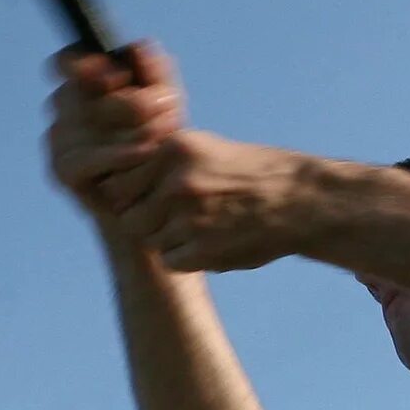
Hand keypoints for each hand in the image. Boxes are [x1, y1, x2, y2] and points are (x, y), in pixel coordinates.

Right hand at [43, 41, 183, 220]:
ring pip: (82, 125)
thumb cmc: (161, 137)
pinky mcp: (62, 170)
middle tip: (162, 104)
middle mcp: (64, 108)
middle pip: (76, 93)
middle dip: (124, 101)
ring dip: (126, 128)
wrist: (160, 190)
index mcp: (83, 83)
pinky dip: (115, 156)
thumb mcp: (165, 99)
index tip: (119, 75)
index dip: (84, 63)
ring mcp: (58, 140)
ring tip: (163, 131)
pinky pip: (82, 160)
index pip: (67, 61)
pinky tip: (144, 153)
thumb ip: (155, 70)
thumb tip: (137, 48)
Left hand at [105, 129, 325, 271]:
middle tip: (171, 216)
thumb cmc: (249, 172)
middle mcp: (176, 180)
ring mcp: (189, 217)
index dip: (130, 192)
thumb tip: (110, 180)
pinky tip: (209, 242)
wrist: (299, 199)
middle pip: (127, 212)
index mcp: (173, 149)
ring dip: (166, 238)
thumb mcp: (202, 148)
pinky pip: (170, 260)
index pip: (119, 179)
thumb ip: (159, 162)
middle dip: (143, 217)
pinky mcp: (202, 249)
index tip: (148, 195)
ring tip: (198, 226)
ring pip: (148, 238)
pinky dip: (184, 258)